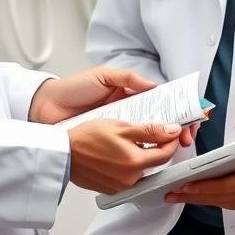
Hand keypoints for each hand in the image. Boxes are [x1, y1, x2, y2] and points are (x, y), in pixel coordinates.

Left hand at [30, 67, 195, 147]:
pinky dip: (140, 155)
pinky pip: (128, 151)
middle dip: (175, 130)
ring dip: (162, 144)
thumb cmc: (73, 89)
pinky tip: (151, 158)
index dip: (176, 109)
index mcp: (129, 95)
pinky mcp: (107, 146)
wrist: (45, 108)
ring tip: (174, 147)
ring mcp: (118, 131)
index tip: (189, 117)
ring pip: (146, 139)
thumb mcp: (102, 76)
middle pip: (158, 123)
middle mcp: (127, 113)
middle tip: (184, 137)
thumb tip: (154, 86)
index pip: (159, 102)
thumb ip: (128, 78)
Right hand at [68, 119, 182, 193]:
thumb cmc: (87, 138)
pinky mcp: (111, 190)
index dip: (171, 141)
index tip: (171, 132)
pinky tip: (118, 155)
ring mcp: (120, 187)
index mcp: (135, 163)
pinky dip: (128, 167)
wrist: (63, 153)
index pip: (166, 154)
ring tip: (129, 143)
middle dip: (156, 149)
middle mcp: (130, 180)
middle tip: (149, 134)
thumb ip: (150, 130)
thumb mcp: (122, 127)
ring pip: (141, 171)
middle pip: (154, 164)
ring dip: (141, 158)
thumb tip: (172, 131)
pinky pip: (128, 178)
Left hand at [164, 132, 234, 209]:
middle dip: (191, 196)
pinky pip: (221, 202)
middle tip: (170, 192)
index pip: (224, 185)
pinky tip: (191, 195)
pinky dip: (205, 199)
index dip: (203, 187)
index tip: (185, 185)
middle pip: (216, 197)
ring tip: (174, 195)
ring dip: (195, 199)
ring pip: (216, 202)